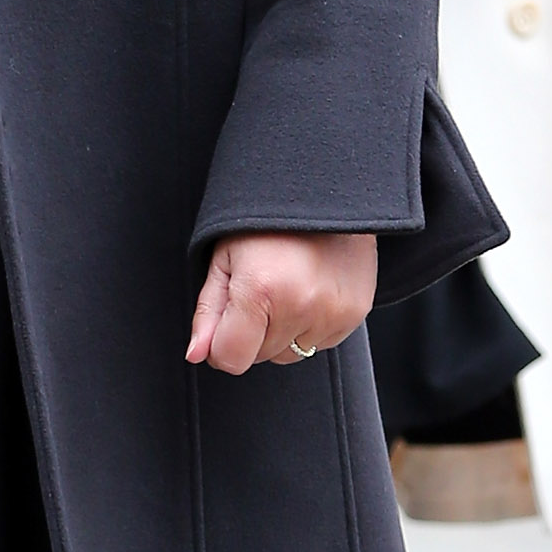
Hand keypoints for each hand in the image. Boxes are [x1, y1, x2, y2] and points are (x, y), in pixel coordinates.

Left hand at [187, 232, 378, 375]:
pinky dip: (309, 325)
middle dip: (253, 333)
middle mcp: (300, 306)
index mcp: (260, 290)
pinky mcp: (354, 313)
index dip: (221, 344)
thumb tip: (196, 355)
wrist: (325, 192)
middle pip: (260, 357)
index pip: (231, 359)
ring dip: (282, 331)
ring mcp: (332, 312)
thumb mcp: (225, 258)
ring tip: (286, 286)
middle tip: (261, 287)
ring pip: (290, 354)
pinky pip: (319, 344)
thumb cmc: (267, 223)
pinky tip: (308, 290)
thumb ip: (208, 313)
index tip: (227, 320)